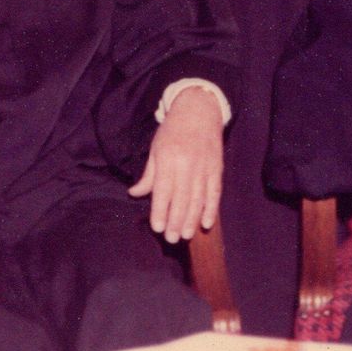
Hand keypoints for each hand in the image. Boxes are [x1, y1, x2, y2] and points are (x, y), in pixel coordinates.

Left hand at [128, 90, 223, 241]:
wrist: (199, 111)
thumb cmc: (173, 131)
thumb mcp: (155, 149)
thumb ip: (148, 175)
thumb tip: (135, 194)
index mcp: (168, 159)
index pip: (163, 190)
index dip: (160, 210)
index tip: (157, 227)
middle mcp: (186, 164)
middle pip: (181, 198)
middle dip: (176, 221)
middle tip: (171, 239)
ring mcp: (204, 167)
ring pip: (198, 199)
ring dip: (192, 219)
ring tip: (186, 235)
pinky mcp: (216, 169)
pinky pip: (214, 192)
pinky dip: (211, 208)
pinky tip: (206, 223)